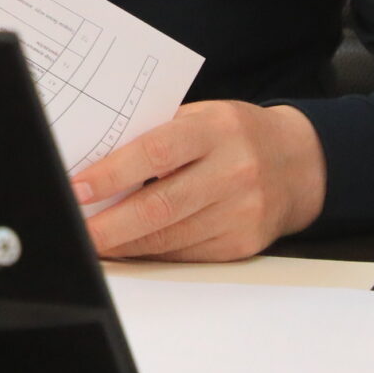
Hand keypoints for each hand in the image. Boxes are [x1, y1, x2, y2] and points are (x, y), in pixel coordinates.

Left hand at [72, 100, 326, 260]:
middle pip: (160, 207)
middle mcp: (233, 172)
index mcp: (216, 130)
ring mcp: (241, 212)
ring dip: (124, 244)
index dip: (112, 174)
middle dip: (109, 225)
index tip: (77, 189)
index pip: (155, 152)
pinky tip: (128, 247)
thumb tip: (93, 164)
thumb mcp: (200, 117)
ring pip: (169, 238)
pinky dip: (151, 253)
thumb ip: (155, 136)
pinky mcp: (243, 243)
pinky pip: (185, 255)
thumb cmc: (234, 135)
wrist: (298, 162)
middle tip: (75, 230)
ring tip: (93, 241)